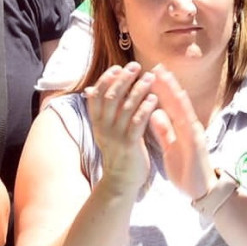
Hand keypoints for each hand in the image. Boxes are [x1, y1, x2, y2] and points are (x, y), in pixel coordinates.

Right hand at [84, 63, 156, 191]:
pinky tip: (154, 97)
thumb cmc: (119, 152)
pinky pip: (137, 122)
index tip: (118, 67)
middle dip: (123, 79)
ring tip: (149, 77)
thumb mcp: (106, 130)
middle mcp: (104, 127)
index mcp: (98, 123)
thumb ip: (104, 111)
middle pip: (110, 97)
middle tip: (135, 66)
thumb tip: (93, 90)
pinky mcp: (130, 144)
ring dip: (138, 89)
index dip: (107, 80)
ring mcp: (116, 135)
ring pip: (125, 107)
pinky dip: (145, 108)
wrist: (121, 180)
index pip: (97, 95)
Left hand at [147, 65, 216, 200]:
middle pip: (177, 101)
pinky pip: (187, 123)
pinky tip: (176, 100)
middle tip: (156, 66)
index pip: (169, 105)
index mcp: (181, 128)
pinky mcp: (196, 142)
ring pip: (183, 108)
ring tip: (164, 77)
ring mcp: (194, 133)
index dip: (160, 89)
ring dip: (174, 91)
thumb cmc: (186, 170)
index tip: (149, 75)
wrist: (201, 191)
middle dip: (166, 84)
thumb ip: (164, 130)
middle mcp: (189, 126)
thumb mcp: (170, 148)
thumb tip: (154, 113)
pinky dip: (181, 110)